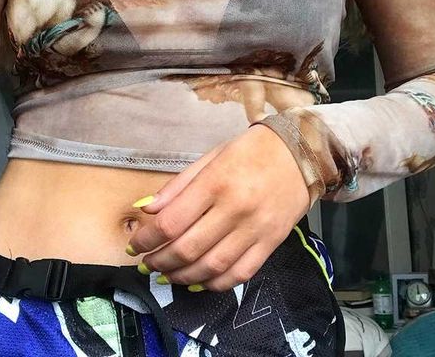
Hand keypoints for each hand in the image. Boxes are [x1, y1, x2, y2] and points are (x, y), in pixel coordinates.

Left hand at [126, 124, 310, 291]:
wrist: (300, 153)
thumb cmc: (249, 151)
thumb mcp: (210, 158)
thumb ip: (178, 186)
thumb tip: (146, 209)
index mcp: (215, 182)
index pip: (171, 221)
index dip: (147, 239)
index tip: (134, 245)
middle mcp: (235, 209)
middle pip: (188, 248)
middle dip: (160, 261)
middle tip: (146, 264)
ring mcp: (255, 229)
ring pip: (212, 267)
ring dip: (183, 277)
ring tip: (166, 275)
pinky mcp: (272, 243)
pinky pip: (240, 273)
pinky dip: (215, 283)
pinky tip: (198, 281)